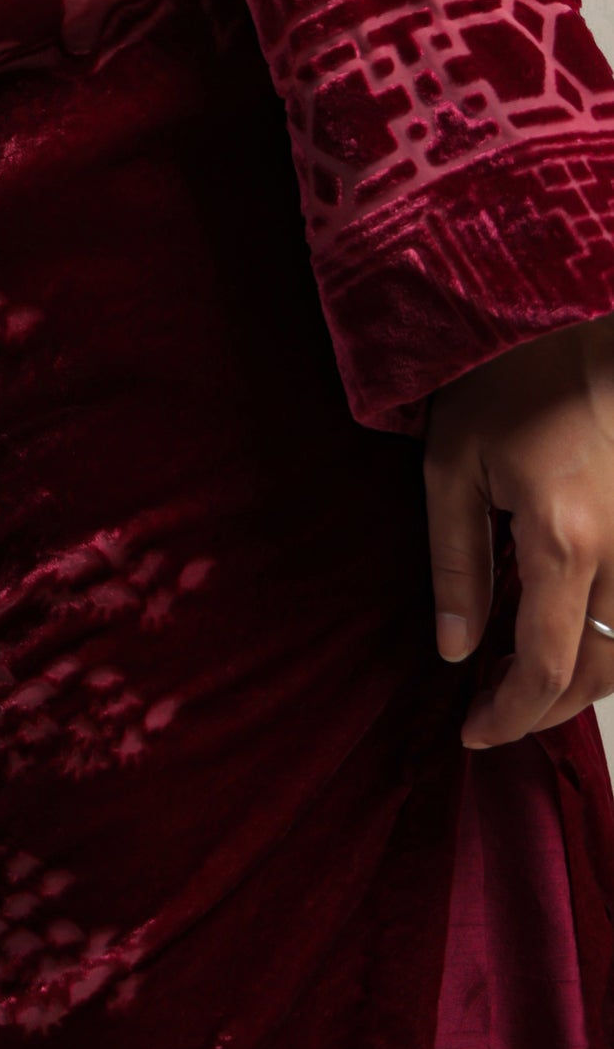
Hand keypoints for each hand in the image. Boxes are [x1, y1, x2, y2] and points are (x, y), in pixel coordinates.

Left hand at [425, 314, 613, 744]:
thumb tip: (455, 650)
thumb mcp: (451, 466)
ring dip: (582, 682)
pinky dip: (608, 642)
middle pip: (601, 672)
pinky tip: (564, 637)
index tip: (472, 733)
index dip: (513, 715)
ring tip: (522, 688)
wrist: (567, 315)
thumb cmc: (501, 380)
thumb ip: (455, 565)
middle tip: (489, 718)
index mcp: (566, 541)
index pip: (551, 668)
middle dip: (545, 710)